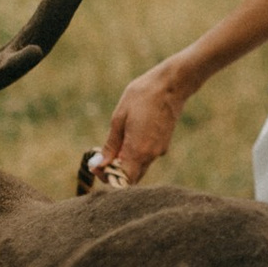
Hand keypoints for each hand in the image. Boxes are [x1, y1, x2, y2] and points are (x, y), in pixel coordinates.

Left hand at [102, 61, 191, 184]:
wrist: (170, 85)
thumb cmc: (141, 97)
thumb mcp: (119, 119)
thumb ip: (111, 145)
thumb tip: (99, 164)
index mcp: (138, 151)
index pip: (122, 180)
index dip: (108, 178)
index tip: (97, 166)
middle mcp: (151, 155)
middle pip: (131, 177)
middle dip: (115, 172)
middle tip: (102, 157)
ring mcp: (160, 150)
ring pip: (139, 168)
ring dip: (125, 163)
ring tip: (115, 143)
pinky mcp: (164, 144)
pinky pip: (147, 157)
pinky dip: (135, 155)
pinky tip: (129, 137)